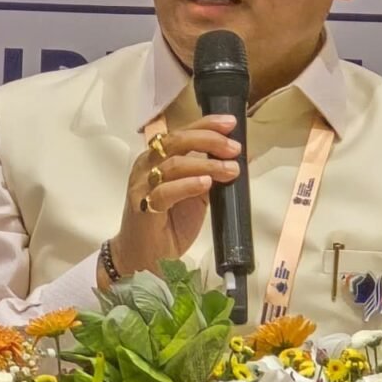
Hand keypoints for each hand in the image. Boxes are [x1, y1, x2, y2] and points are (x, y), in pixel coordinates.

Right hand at [107, 114, 240, 277]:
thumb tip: (240, 158)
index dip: (206, 125)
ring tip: (230, 170)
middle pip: (176, 142)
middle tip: (234, 148)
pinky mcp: (143, 208)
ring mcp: (142, 186)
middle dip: (209, 140)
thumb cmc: (169, 223)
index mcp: (157, 157)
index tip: (231, 123)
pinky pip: (165, 192)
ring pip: (173, 165)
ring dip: (206, 164)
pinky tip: (206, 183)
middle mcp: (146, 166)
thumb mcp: (195, 195)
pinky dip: (188, 185)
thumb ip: (210, 175)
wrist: (145, 257)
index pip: (181, 133)